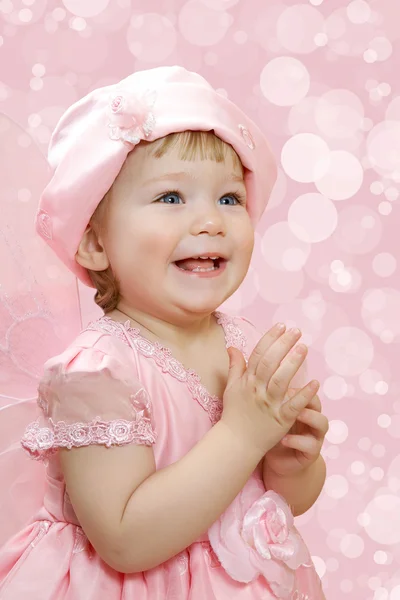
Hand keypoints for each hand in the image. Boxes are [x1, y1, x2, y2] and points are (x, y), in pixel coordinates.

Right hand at [221, 324, 319, 457]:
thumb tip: (232, 346)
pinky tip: (315, 382)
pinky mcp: (280, 420)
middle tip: (296, 331)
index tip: (282, 326)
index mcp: (247, 381)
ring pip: (280, 381)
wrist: (236, 443)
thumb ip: (235, 366)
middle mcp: (257, 390)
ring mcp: (269, 405)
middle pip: (270, 363)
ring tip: (304, 348)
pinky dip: (304, 394)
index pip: (258, 354)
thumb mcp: (231, 388)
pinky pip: (293, 406)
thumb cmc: (234, 414)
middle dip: (283, 345)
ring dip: (292, 364)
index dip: (270, 339)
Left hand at [264, 388, 328, 476]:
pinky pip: (310, 445)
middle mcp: (312, 419)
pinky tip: (284, 439)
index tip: (281, 381)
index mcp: (302, 407)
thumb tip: (258, 374)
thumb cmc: (274, 432)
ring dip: (309, 417)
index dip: (296, 385)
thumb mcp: (272, 414)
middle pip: (317, 403)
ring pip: (322, 422)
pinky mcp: (312, 453)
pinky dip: (297, 441)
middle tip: (291, 395)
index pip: (306, 390)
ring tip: (294, 415)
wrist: (278, 461)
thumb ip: (271, 397)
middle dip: (307, 397)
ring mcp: (315, 436)